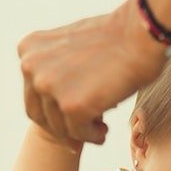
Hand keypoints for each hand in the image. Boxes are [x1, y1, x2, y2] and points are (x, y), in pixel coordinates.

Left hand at [17, 0, 167, 144]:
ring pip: (59, 126)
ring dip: (79, 131)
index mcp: (29, 50)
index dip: (53, 108)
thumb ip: (55, 66)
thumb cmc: (117, 38)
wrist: (141, 34)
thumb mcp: (71, 44)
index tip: (72, 113)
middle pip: (39, 114)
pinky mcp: (72, 106)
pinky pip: (78, 133)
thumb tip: (58, 97)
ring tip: (100, 128)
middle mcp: (31, 67)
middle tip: (83, 128)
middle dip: (62, 125)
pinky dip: (92, 136)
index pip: (33, 92)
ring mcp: (49, 86)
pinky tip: (104, 131)